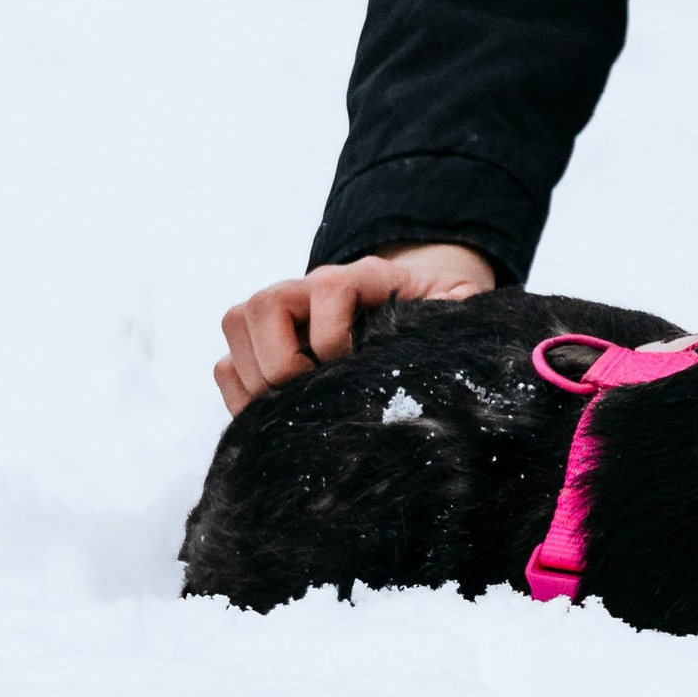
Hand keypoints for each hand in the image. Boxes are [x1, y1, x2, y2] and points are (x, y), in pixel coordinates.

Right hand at [215, 240, 494, 416]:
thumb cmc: (435, 313)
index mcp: (364, 279)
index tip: (350, 367)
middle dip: (281, 361)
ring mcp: (282, 313)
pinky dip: (240, 393)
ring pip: (237, 322)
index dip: (333, 333)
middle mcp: (311, 288)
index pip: (330, 286)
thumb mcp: (456, 307)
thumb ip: (459, 311)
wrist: (411, 304)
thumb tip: (470, 325)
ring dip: (255, 375)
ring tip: (290, 408)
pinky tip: (276, 418)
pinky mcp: (260, 344)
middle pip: (265, 302)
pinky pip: (227, 363)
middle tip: (310, 395)